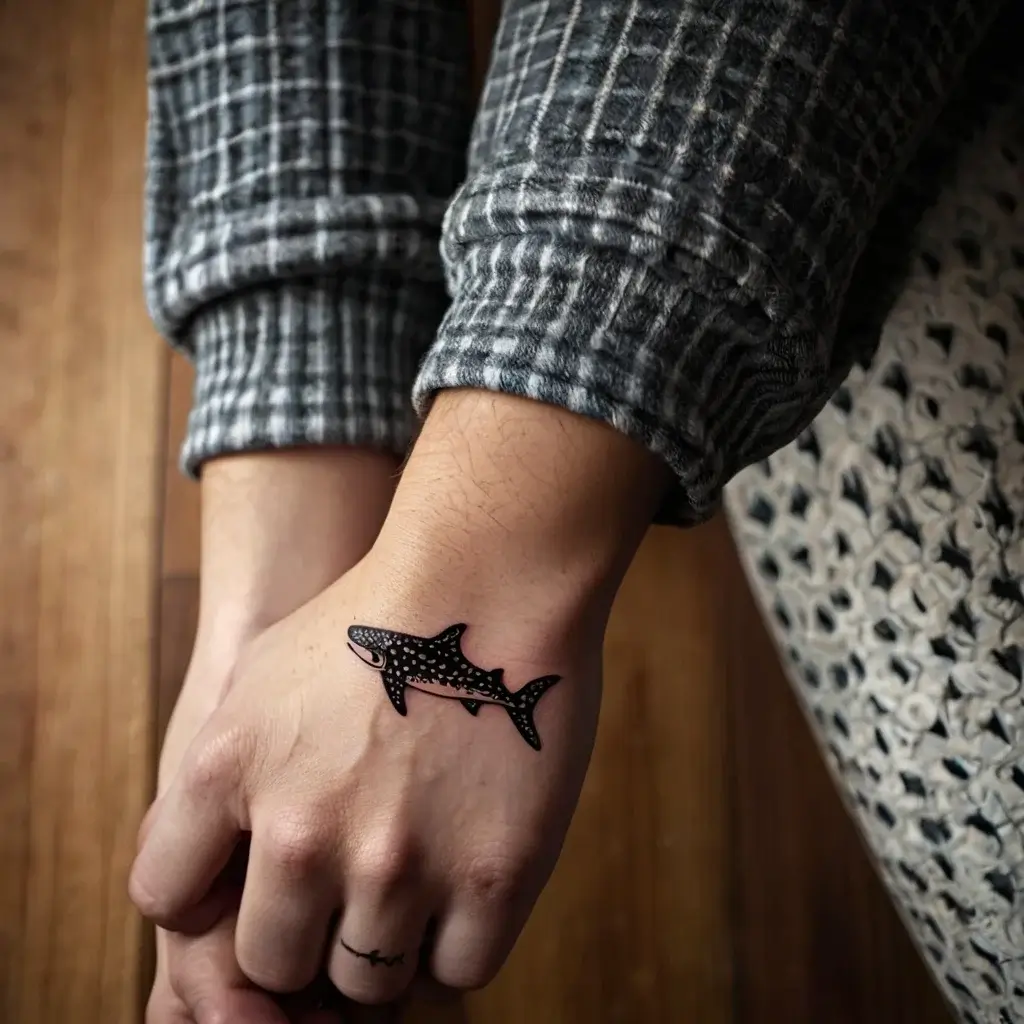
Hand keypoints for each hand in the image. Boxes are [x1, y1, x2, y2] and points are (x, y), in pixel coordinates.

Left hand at [132, 391, 667, 1005]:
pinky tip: (463, 878)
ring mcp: (398, 861)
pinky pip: (455, 973)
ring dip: (385, 940)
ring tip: (416, 871)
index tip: (254, 878)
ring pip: (368, 982)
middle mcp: (299, 831)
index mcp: (225, 772)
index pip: (168, 902)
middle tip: (350, 881)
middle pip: (273, 964)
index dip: (211, 898)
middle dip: (306, 933)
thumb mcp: (259, 680)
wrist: (490, 579)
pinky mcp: (491, 877)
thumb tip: (213, 875)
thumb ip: (214, 782)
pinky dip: (455, 941)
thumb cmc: (377, 623)